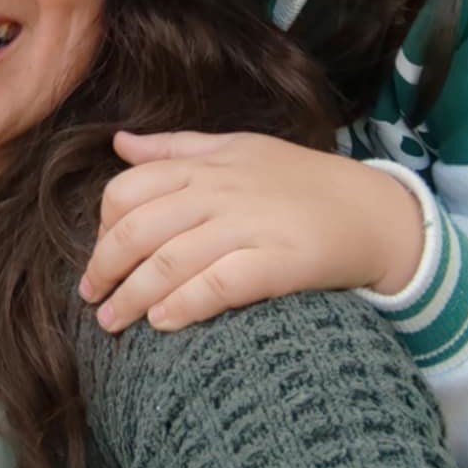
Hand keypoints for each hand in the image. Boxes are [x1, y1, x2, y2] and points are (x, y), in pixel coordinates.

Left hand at [78, 130, 425, 332]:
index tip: (95, 259)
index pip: (128, 190)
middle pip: (139, 229)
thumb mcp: (236, 148)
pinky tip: (163, 323)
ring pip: (170, 260)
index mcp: (204, 164)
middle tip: (92, 300)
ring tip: (114, 323)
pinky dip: (185, 304)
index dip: (103, 228)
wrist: (375, 211)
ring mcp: (249, 226)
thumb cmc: (300, 180)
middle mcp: (219, 192)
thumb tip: (118, 143)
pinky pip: (219, 284)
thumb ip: (174, 147)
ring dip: (133, 296)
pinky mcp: (279, 262)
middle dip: (106, 268)